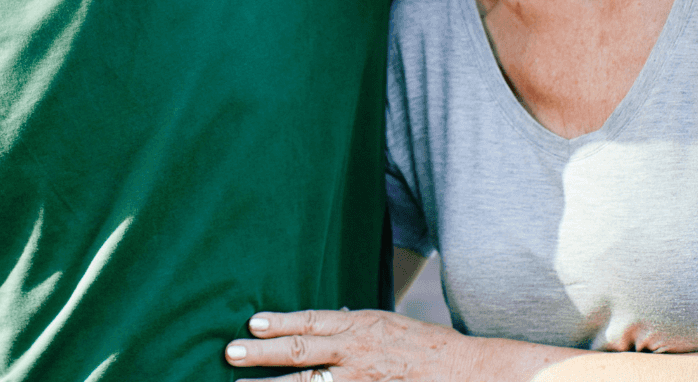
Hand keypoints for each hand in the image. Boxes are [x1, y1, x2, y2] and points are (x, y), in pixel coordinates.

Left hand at [225, 309, 470, 381]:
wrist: (466, 373)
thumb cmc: (424, 347)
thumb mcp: (385, 324)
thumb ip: (352, 326)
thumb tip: (322, 324)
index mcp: (360, 325)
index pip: (311, 321)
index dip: (279, 321)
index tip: (251, 323)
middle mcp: (356, 352)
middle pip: (301, 352)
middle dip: (262, 354)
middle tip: (230, 353)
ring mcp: (361, 381)